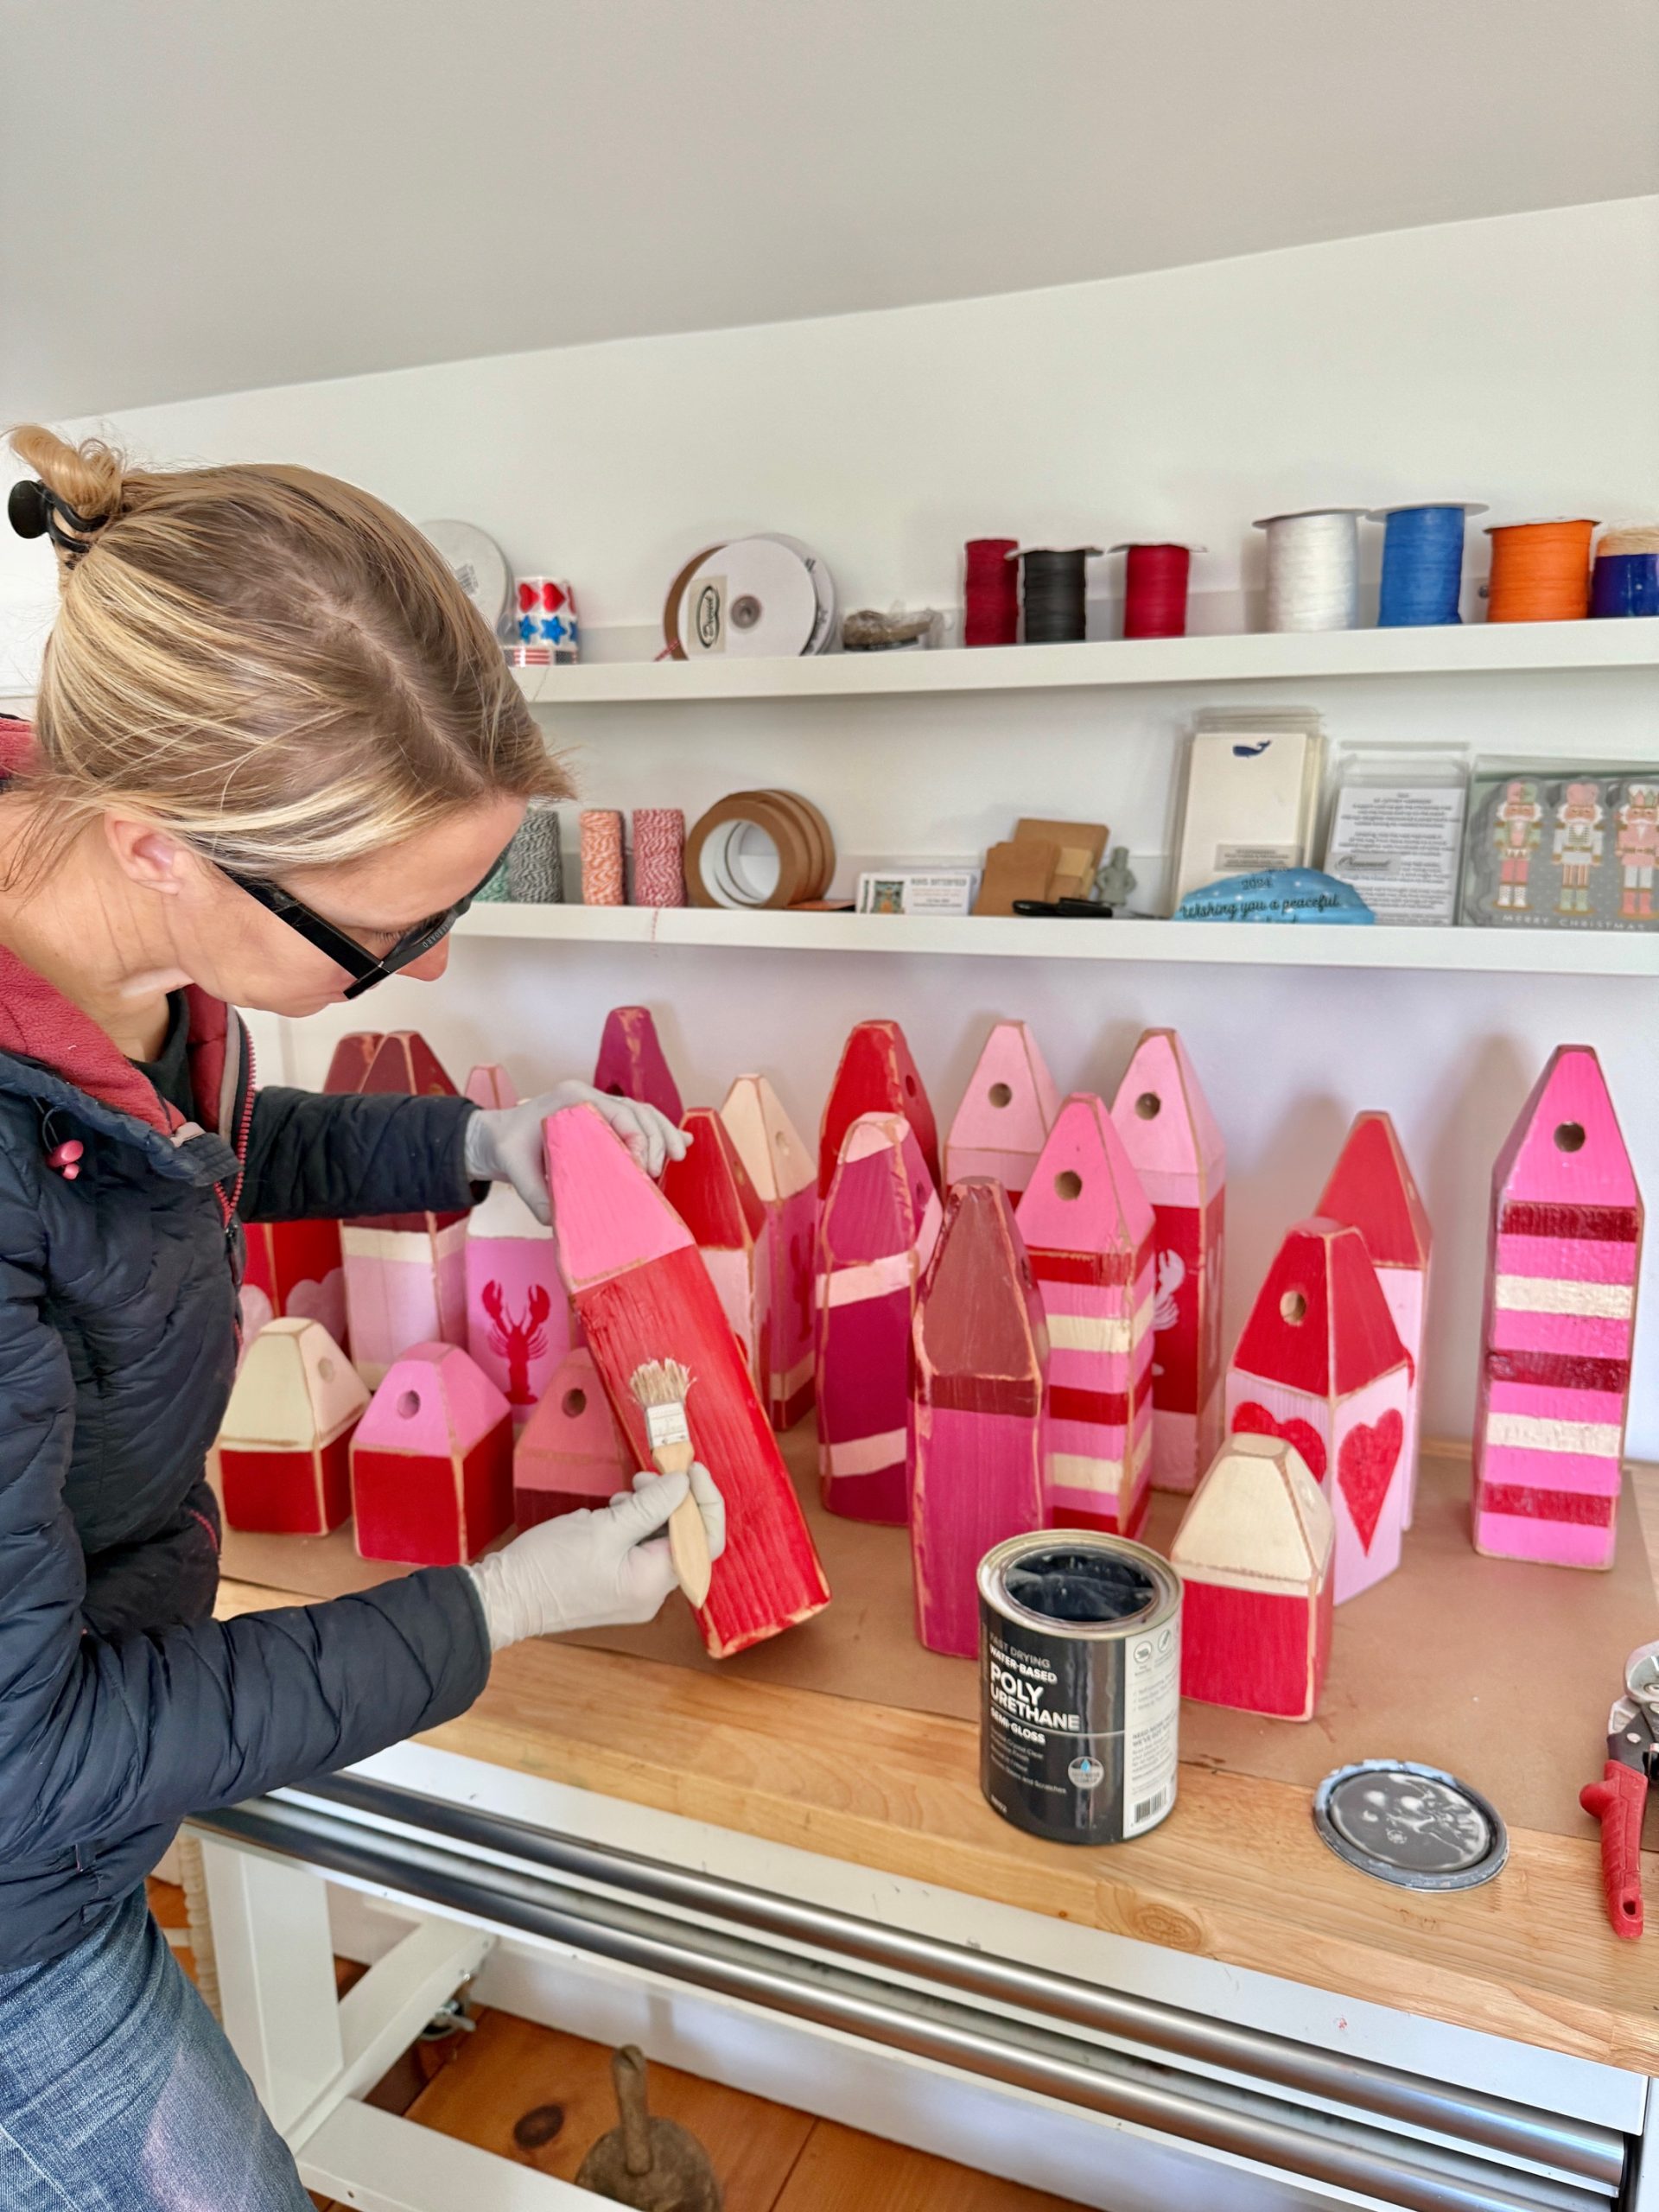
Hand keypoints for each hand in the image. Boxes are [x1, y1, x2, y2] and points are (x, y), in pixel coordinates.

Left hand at [464, 1083, 688, 1220]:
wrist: (496, 1136)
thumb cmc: (506, 1146)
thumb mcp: (514, 1169)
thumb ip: (535, 1194)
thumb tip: (559, 1221)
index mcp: (571, 1099)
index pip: (617, 1112)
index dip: (636, 1137)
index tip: (640, 1168)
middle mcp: (589, 1097)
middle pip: (637, 1110)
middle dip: (655, 1138)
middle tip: (655, 1172)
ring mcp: (598, 1106)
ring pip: (643, 1112)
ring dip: (664, 1134)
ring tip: (680, 1156)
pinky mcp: (603, 1119)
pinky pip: (637, 1121)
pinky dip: (658, 1132)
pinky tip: (681, 1145)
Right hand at [466, 1464, 725, 1650]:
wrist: (504, 1598)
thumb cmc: (547, 1567)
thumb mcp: (604, 1527)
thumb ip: (650, 1505)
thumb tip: (683, 1484)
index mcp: (653, 1582)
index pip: (705, 1541)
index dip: (704, 1501)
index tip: (690, 1470)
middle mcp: (651, 1592)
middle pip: (684, 1538)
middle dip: (671, 1501)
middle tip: (647, 1476)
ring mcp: (634, 1590)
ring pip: (660, 1540)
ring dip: (650, 1510)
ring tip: (621, 1496)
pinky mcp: (617, 1583)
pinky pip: (640, 1549)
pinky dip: (634, 1525)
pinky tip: (611, 1513)